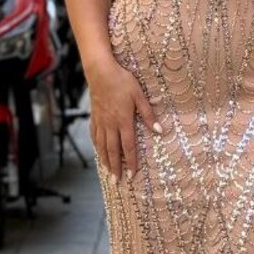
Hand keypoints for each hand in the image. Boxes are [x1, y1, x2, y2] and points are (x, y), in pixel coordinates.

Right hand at [86, 56, 161, 183]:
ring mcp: (101, 121)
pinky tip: (98, 151)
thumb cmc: (122, 81)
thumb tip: (159, 130)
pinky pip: (95, 135)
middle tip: (117, 182)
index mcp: (124, 120)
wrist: (100, 71)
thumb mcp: (139, 95)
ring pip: (102, 145)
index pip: (128, 146)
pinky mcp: (94, 116)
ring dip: (106, 160)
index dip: (131, 162)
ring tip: (108, 172)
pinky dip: (97, 146)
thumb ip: (148, 114)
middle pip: (113, 151)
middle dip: (116, 168)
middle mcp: (111, 124)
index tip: (132, 175)